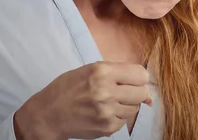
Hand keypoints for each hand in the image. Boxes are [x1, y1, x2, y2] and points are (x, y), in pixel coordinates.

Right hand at [14, 61, 152, 139]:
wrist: (49, 114)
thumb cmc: (69, 88)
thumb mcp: (91, 69)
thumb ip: (119, 73)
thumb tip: (148, 91)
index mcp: (102, 71)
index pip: (140, 74)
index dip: (139, 77)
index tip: (134, 80)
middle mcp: (106, 91)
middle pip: (142, 92)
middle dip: (137, 91)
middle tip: (123, 91)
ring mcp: (107, 111)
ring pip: (135, 107)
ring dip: (127, 104)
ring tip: (110, 101)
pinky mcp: (107, 127)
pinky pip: (125, 120)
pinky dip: (118, 115)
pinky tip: (104, 111)